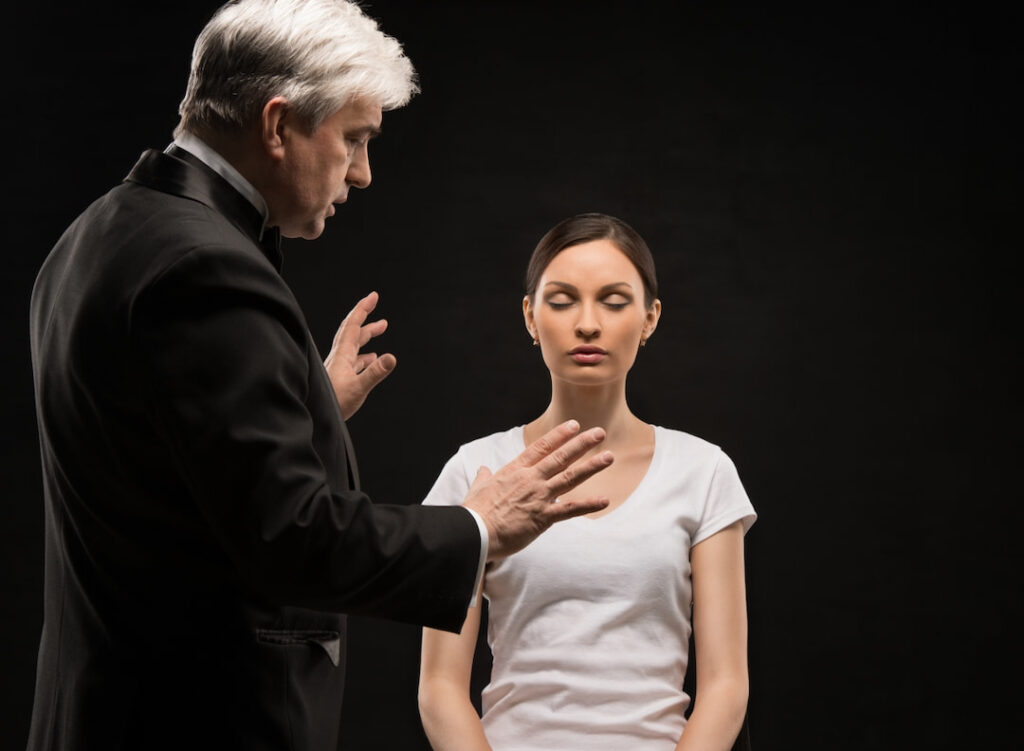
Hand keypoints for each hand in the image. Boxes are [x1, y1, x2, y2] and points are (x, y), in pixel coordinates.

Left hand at [323, 291, 396, 419]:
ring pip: (354, 346)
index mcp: (342, 355)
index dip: (363, 309)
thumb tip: (392, 357)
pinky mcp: (340, 379)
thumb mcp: (358, 389)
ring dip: (367, 336)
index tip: (373, 296)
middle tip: (377, 307)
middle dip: (367, 318)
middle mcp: (339, 358)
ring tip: (380, 330)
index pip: (354, 326)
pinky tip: (370, 359)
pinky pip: (354, 362)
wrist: (314, 417)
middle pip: (353, 332)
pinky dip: (364, 356)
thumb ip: (375, 373)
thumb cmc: (332, 404)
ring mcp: (338, 368)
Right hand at [462, 420, 612, 559]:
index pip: (541, 447)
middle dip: (582, 443)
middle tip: (599, 432)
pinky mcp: (542, 517)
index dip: (559, 435)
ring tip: (609, 456)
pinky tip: (604, 500)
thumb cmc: (474, 512)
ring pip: (570, 477)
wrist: (474, 532)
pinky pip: (570, 510)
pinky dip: (588, 505)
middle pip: (561, 457)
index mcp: (515, 470)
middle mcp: (530, 479)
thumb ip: (483, 476)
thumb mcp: (477, 488)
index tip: (574, 425)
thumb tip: (483, 468)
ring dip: (591, 466)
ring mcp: (538, 496)